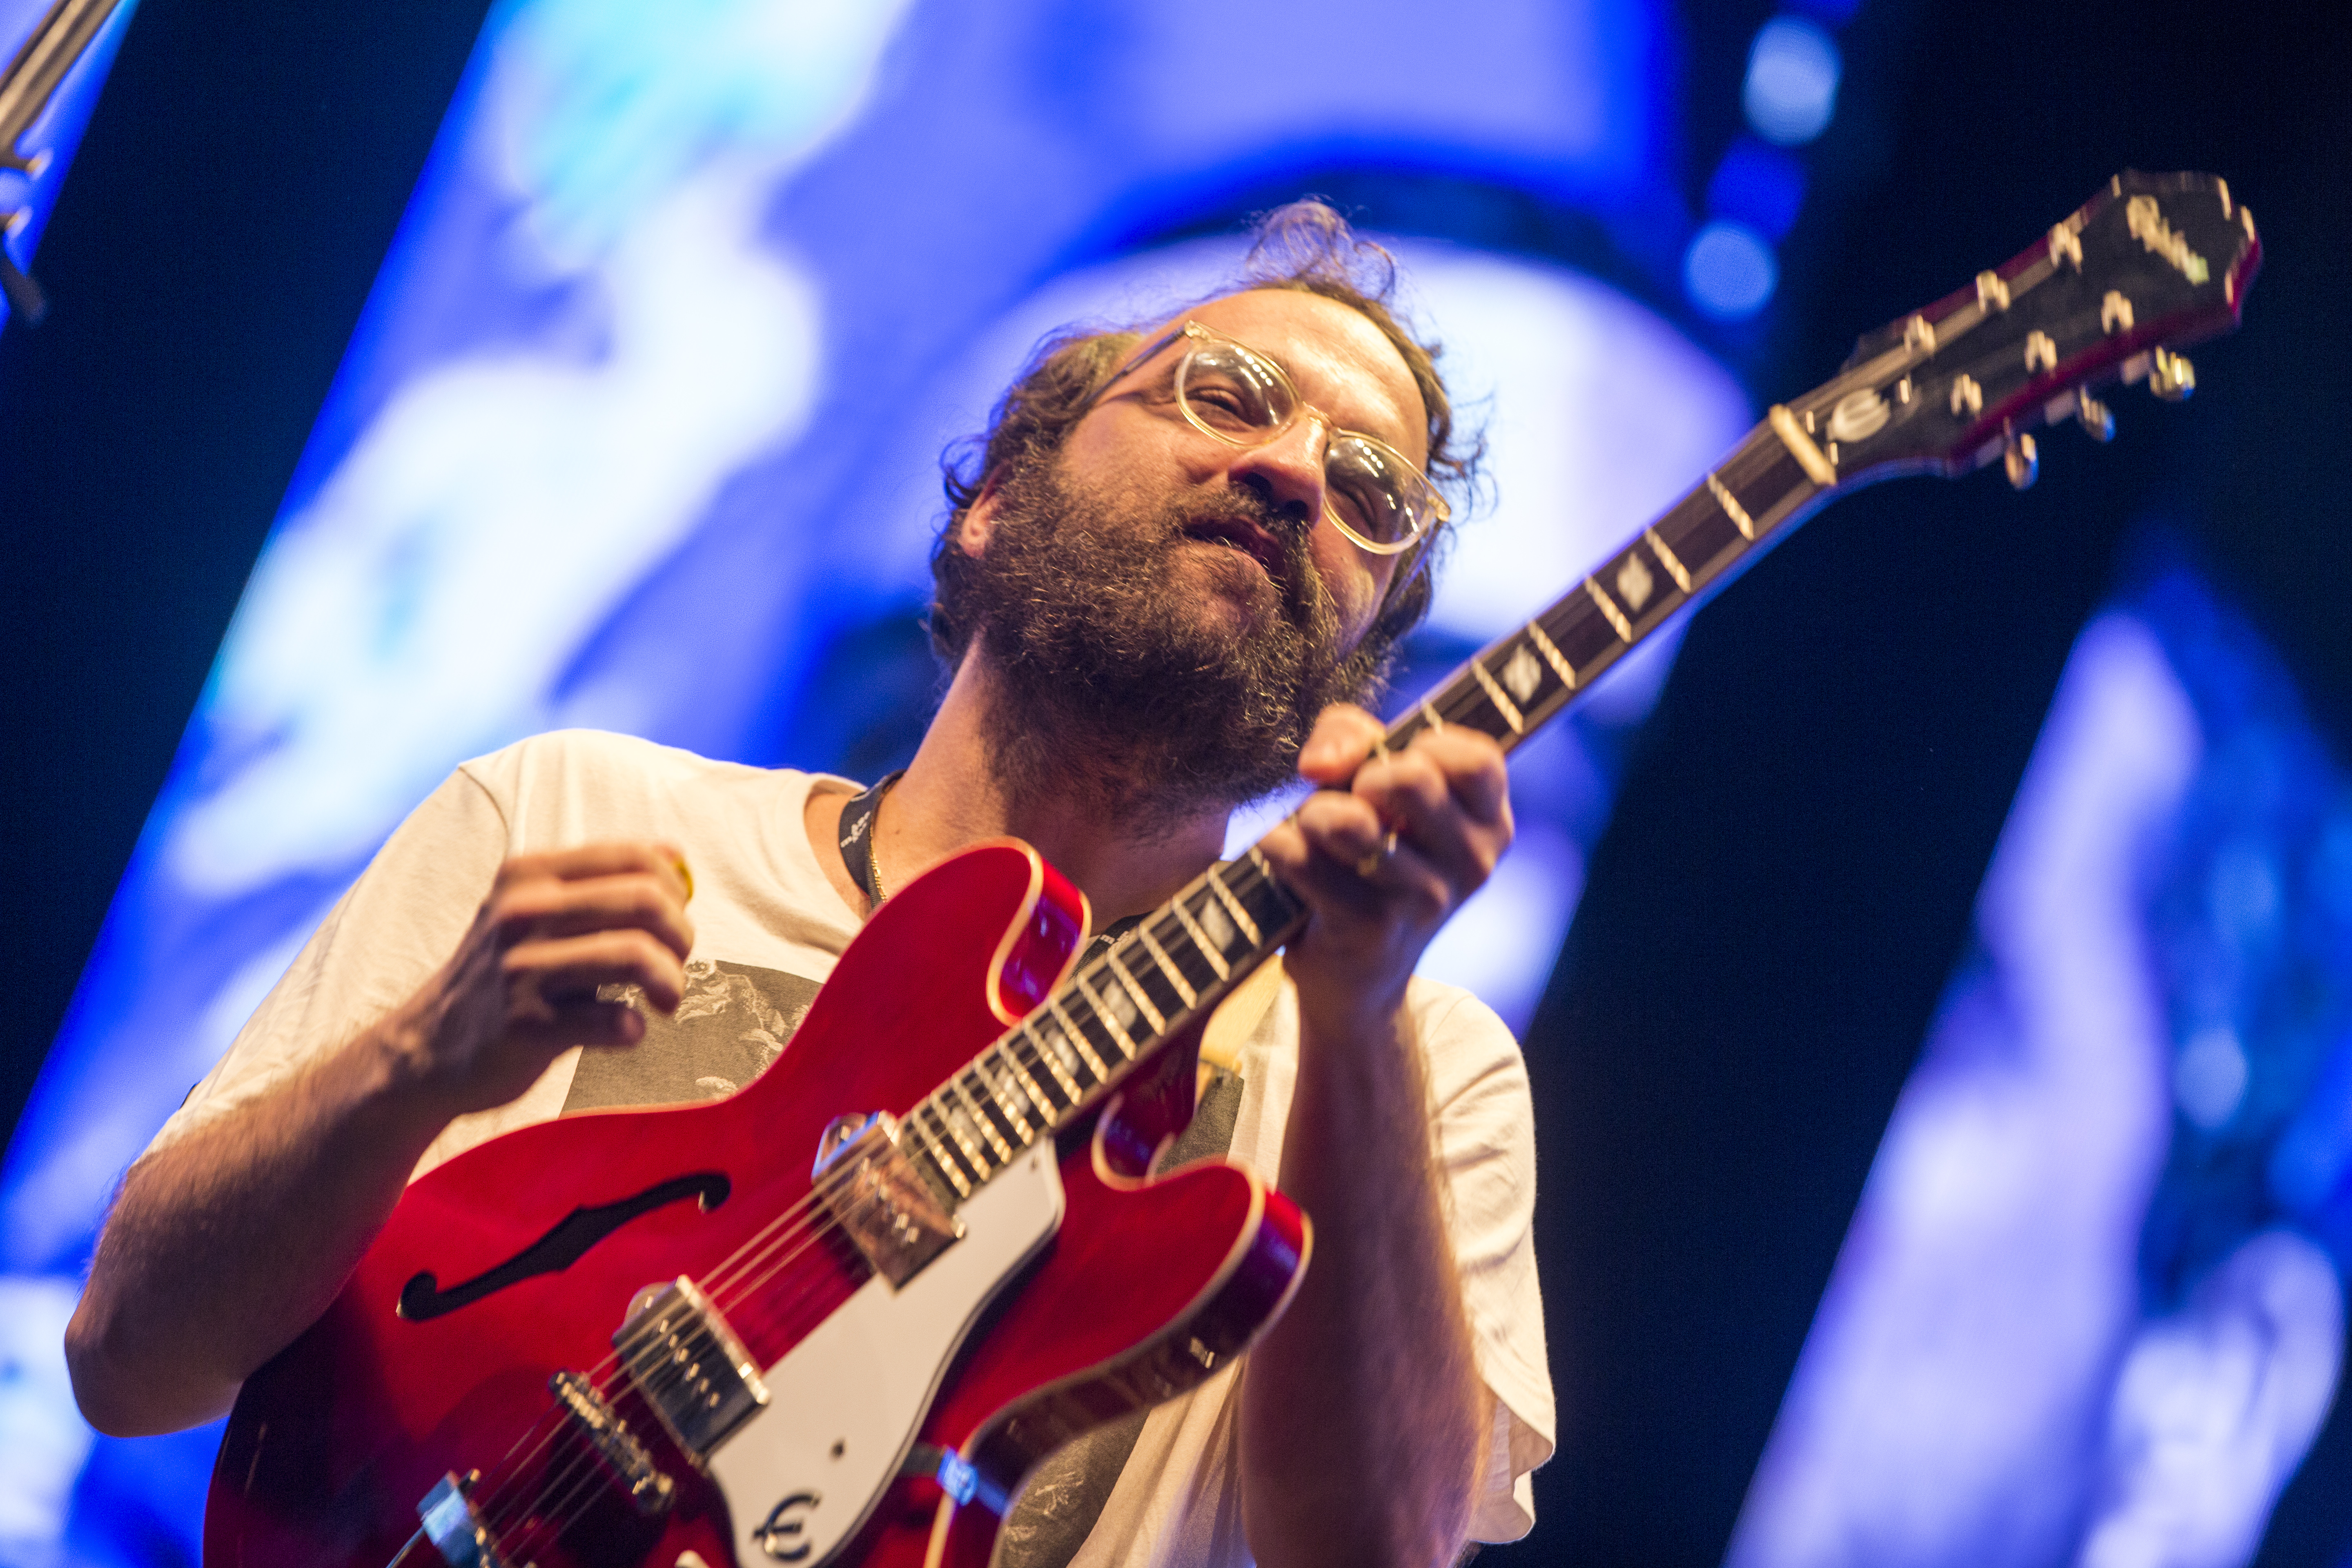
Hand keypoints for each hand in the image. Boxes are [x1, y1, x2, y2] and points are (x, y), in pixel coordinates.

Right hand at [385, 843, 695, 1117]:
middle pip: (646, 901)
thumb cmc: (503, 975)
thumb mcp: (533, 912)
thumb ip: (597, 885)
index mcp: (529, 875)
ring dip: (670, 982)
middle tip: (676, 962)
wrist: (427, 1049)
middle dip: (682, 935)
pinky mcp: (526, 1026)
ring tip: (665, 999)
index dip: (675, 888)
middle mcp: (521, 913)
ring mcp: (520, 970)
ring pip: (637, 955)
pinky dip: (634, 1027)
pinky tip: (627, 1030)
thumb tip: (676, 857)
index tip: (675, 917)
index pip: (635, 857)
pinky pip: (613, 1020)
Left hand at [1256, 705, 1511, 1023]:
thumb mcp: (1373, 787)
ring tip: (1313, 833)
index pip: (1475, 758)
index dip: (1421, 743)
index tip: (1390, 764)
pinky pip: (1300, 857)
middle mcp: (1471, 863)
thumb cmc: (1362, 857)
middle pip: (1409, 778)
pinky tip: (1284, 861)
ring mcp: (1425, 901)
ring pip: (1347, 819)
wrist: (1353, 977)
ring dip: (1311, 816)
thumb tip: (1320, 763)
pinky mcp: (1370, 930)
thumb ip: (1352, 736)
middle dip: (1357, 778)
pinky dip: (1276, 846)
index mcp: (1488, 823)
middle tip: (1347, 804)